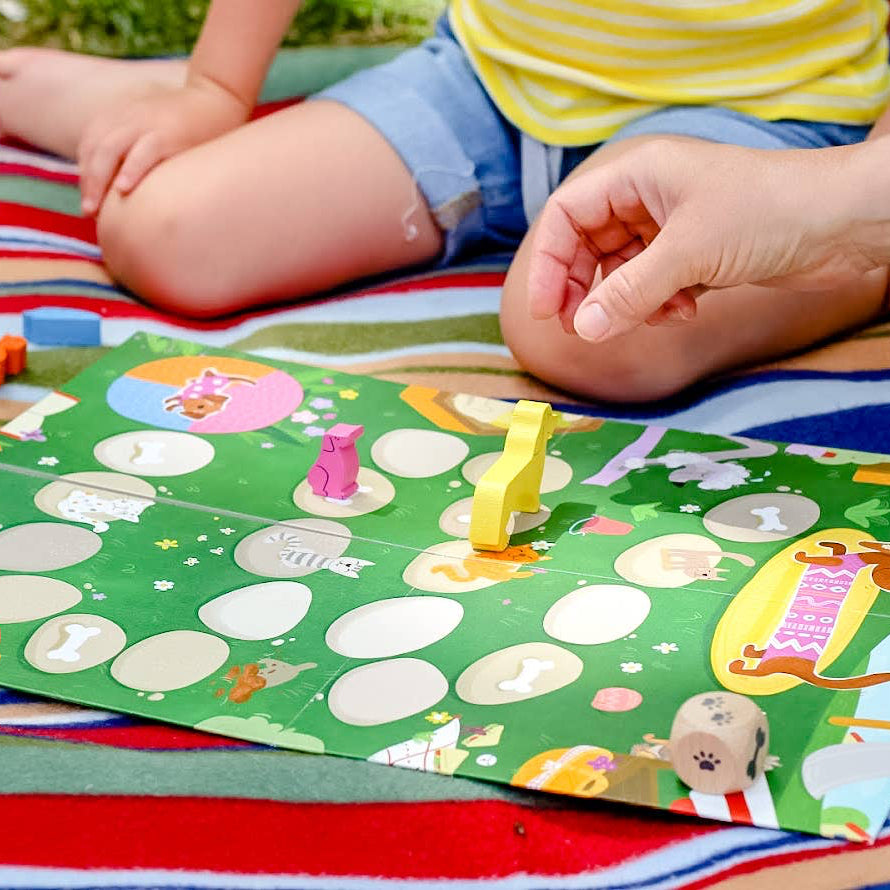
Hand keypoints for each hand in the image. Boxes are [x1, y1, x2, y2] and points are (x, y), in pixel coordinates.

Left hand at [77, 76, 248, 215]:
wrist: (219, 99)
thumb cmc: (189, 122)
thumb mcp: (153, 124)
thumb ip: (136, 142)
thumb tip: (123, 179)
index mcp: (121, 114)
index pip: (90, 143)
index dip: (84, 172)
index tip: (89, 199)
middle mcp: (128, 117)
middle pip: (94, 149)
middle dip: (87, 182)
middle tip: (88, 212)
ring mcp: (146, 124)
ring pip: (109, 150)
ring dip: (98, 180)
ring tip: (96, 208)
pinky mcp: (167, 134)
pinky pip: (142, 152)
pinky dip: (130, 170)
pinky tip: (123, 189)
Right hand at [527, 138, 889, 341]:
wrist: (846, 224)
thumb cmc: (769, 212)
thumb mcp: (688, 253)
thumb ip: (628, 293)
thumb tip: (582, 330)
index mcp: (639, 173)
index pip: (568, 214)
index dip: (549, 262)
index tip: (545, 309)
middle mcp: (649, 196)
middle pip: (589, 244)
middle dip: (583, 287)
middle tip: (579, 327)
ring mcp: (673, 225)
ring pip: (621, 269)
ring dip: (625, 300)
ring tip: (648, 318)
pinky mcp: (697, 253)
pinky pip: (653, 284)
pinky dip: (657, 304)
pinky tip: (683, 313)